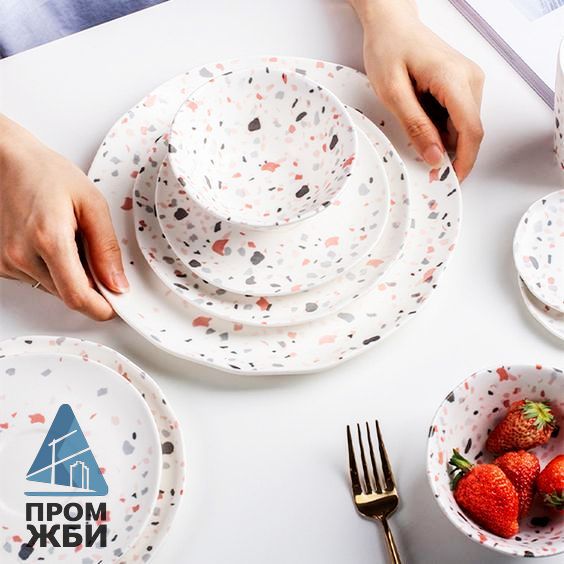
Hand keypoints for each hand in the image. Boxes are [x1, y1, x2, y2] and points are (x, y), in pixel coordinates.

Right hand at [0, 115, 127, 319]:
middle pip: (68, 295)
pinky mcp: (0, 264)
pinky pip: (37, 279)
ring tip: (68, 239)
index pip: (77, 297)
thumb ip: (107, 248)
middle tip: (95, 255)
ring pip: (53, 289)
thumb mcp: (91, 203)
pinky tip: (50, 242)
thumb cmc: (45, 173)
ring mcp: (7, 261)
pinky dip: (52, 269)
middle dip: (90, 286)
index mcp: (48, 239)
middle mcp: (21, 255)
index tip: (116, 305)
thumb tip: (117, 284)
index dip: (101, 308)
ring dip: (69, 276)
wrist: (5, 160)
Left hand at [351, 0, 484, 180]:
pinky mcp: (463, 83)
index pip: (471, 130)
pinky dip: (441, 126)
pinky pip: (458, 115)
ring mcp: (469, 80)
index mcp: (453, 79)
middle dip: (450, 153)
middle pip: (469, 131)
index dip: (464, 161)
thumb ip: (416, 126)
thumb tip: (435, 157)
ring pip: (463, 126)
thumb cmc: (389, 49)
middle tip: (424, 164)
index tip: (451, 180)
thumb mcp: (393, 93)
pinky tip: (422, 118)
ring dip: (443, 138)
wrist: (392, 24)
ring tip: (415, 128)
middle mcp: (470, 79)